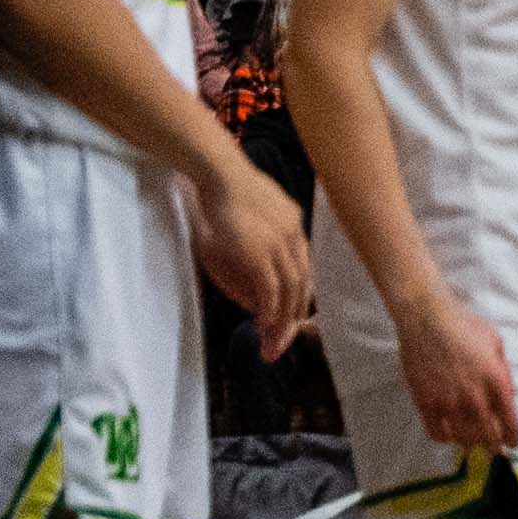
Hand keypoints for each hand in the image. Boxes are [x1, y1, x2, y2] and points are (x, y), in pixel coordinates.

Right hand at [185, 167, 310, 355]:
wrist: (215, 171)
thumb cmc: (218, 197)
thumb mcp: (239, 226)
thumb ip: (247, 258)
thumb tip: (255, 297)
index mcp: (293, 231)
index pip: (302, 275)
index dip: (296, 302)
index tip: (287, 324)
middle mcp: (294, 240)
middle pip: (302, 288)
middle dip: (292, 322)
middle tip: (279, 347)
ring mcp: (280, 245)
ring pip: (290, 292)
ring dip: (281, 323)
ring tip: (271, 345)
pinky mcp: (261, 252)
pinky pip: (272, 289)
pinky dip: (271, 310)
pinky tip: (264, 327)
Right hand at [404, 311, 517, 467]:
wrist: (427, 319)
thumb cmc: (465, 326)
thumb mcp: (496, 344)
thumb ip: (503, 371)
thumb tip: (509, 394)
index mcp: (495, 381)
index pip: (509, 420)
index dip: (513, 437)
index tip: (514, 444)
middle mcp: (473, 396)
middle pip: (487, 435)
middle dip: (494, 447)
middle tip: (496, 451)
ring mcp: (447, 401)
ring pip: (462, 437)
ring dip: (471, 443)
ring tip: (474, 443)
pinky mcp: (424, 401)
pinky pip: (435, 431)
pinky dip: (444, 438)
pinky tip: (448, 435)